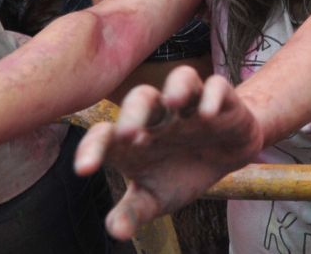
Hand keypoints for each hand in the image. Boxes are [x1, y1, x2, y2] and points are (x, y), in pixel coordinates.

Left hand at [73, 67, 261, 241]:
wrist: (226, 157)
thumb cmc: (181, 174)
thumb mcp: (156, 199)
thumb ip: (134, 211)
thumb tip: (116, 232)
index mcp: (135, 139)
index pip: (105, 135)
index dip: (91, 148)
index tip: (84, 170)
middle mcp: (160, 116)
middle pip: (141, 98)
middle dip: (133, 112)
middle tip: (129, 135)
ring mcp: (191, 105)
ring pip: (180, 79)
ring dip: (176, 87)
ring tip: (173, 102)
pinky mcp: (222, 100)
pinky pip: (218, 86)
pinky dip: (213, 95)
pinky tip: (209, 114)